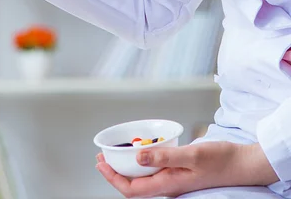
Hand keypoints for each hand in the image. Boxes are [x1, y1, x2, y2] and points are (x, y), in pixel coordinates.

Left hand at [96, 142, 277, 197]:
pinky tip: (138, 152)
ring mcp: (174, 180)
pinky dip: (140, 162)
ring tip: (113, 155)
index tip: (101, 164)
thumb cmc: (221, 160)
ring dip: (126, 168)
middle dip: (115, 173)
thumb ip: (163, 156)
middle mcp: (169, 185)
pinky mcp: (179, 173)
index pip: (133, 190)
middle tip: (101, 158)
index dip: (113, 179)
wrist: (243, 164)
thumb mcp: (191, 155)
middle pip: (134, 186)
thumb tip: (137, 157)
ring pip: (143, 179)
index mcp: (169, 184)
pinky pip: (154, 171)